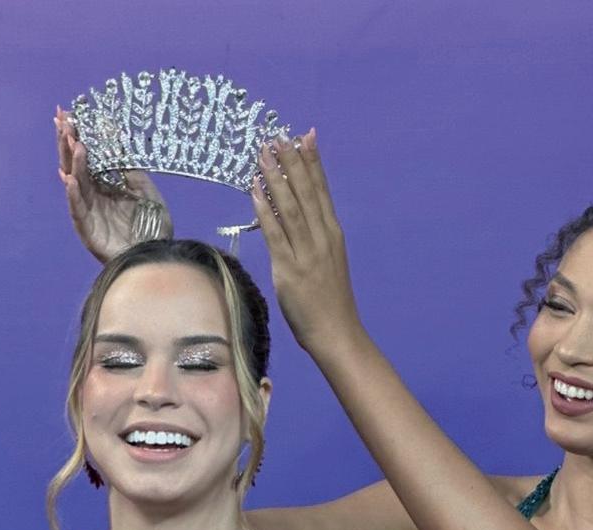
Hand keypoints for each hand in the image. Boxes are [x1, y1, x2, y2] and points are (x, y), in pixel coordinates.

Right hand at [55, 107, 172, 263]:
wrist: (157, 257)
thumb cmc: (153, 227)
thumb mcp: (146, 191)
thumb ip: (130, 168)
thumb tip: (116, 138)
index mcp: (104, 185)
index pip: (85, 155)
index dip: (76, 135)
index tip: (70, 113)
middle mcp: (92, 196)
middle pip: (74, 164)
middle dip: (67, 142)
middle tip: (63, 119)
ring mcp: (88, 212)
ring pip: (74, 182)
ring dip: (72, 162)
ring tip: (74, 143)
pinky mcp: (87, 230)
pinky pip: (77, 210)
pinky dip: (73, 195)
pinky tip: (70, 179)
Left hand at [251, 130, 365, 356]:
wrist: (337, 332)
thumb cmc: (329, 302)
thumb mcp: (327, 263)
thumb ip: (313, 240)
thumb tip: (293, 219)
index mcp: (333, 234)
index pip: (321, 190)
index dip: (313, 162)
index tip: (305, 136)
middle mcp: (322, 238)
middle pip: (306, 191)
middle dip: (292, 161)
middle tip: (279, 135)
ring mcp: (307, 252)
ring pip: (290, 206)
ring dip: (276, 177)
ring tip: (264, 153)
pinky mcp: (290, 269)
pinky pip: (275, 233)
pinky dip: (265, 208)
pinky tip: (256, 189)